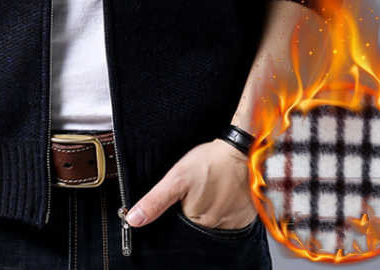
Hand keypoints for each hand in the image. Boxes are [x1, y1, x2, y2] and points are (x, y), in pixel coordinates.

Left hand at [124, 137, 257, 228]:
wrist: (241, 151)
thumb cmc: (210, 161)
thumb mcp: (177, 177)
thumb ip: (155, 200)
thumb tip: (133, 220)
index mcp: (197, 221)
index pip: (181, 222)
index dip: (179, 206)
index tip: (185, 192)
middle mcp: (216, 228)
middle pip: (197, 222)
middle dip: (195, 205)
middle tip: (199, 186)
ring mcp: (233, 223)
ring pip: (214, 219)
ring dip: (211, 205)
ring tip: (211, 186)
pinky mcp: (246, 217)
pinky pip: (231, 217)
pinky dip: (226, 206)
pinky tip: (223, 191)